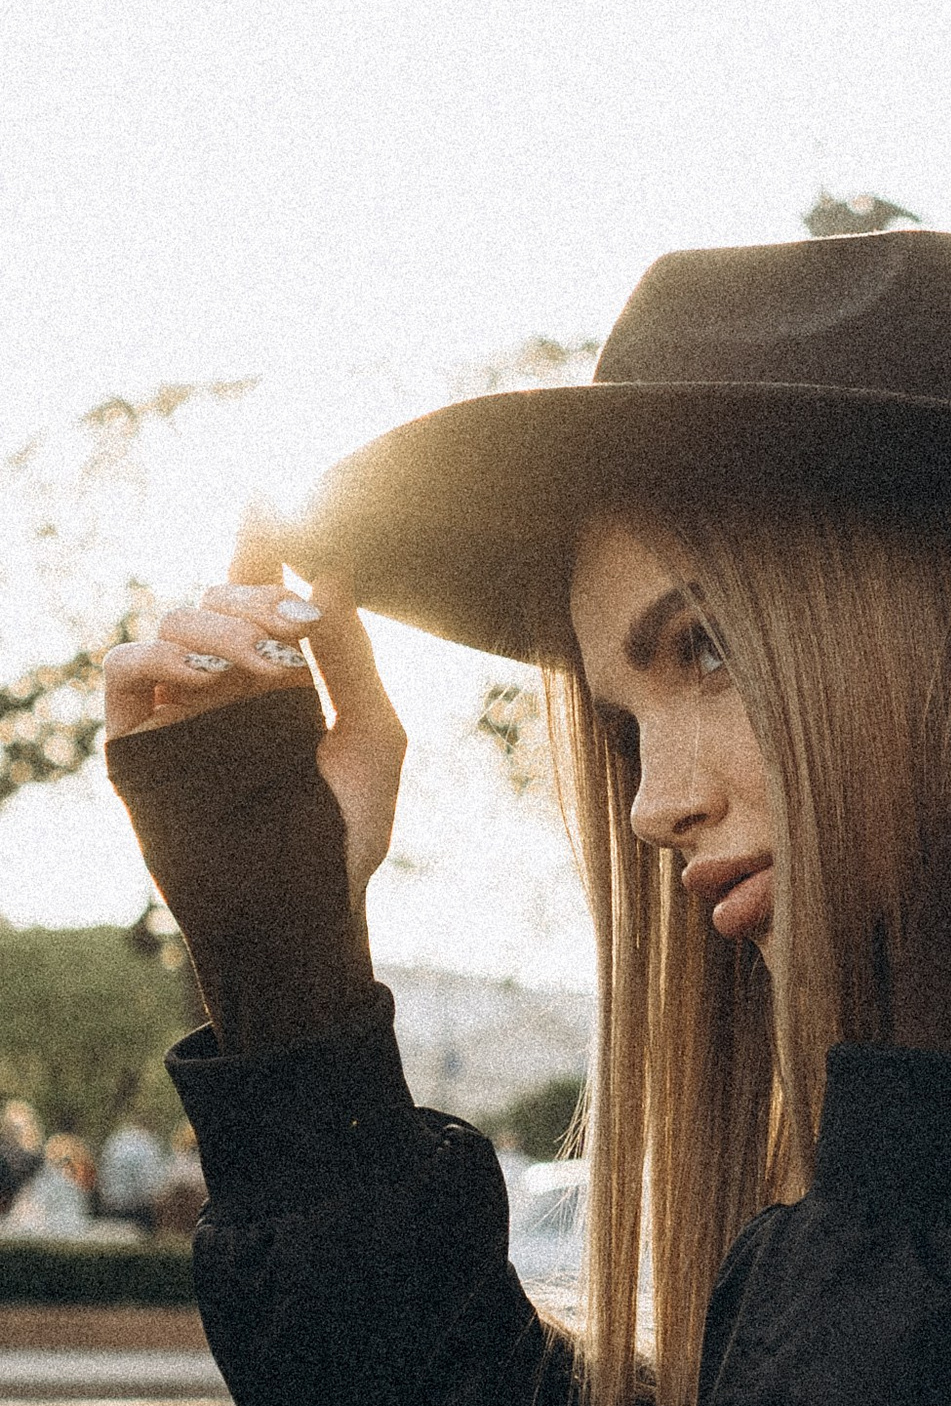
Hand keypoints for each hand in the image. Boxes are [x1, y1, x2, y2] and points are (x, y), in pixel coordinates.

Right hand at [102, 516, 407, 908]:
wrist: (307, 909)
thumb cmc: (347, 833)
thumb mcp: (372, 733)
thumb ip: (351, 657)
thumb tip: (331, 572)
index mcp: (275, 676)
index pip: (257, 593)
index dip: (258, 543)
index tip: (270, 496)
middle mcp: (220, 684)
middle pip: (215, 594)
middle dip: (257, 594)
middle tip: (300, 625)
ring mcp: (175, 709)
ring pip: (172, 617)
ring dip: (222, 622)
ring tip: (271, 664)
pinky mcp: (135, 742)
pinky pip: (124, 667)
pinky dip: (162, 651)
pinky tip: (212, 673)